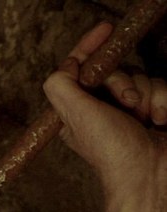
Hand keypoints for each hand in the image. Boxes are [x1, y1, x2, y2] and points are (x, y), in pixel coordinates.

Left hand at [43, 22, 166, 200]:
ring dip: (148, 96)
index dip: (90, 47)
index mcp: (78, 110)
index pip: (81, 68)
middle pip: (116, 69)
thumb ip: (62, 87)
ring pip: (143, 77)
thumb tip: (65, 66)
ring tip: (146, 119)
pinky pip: (162, 88)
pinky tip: (162, 122)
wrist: (151, 175)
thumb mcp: (76, 116)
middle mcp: (103, 109)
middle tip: (128, 104)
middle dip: (125, 83)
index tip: (105, 29)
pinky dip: (164, 102)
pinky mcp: (155, 112)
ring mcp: (130, 111)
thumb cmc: (112, 150)